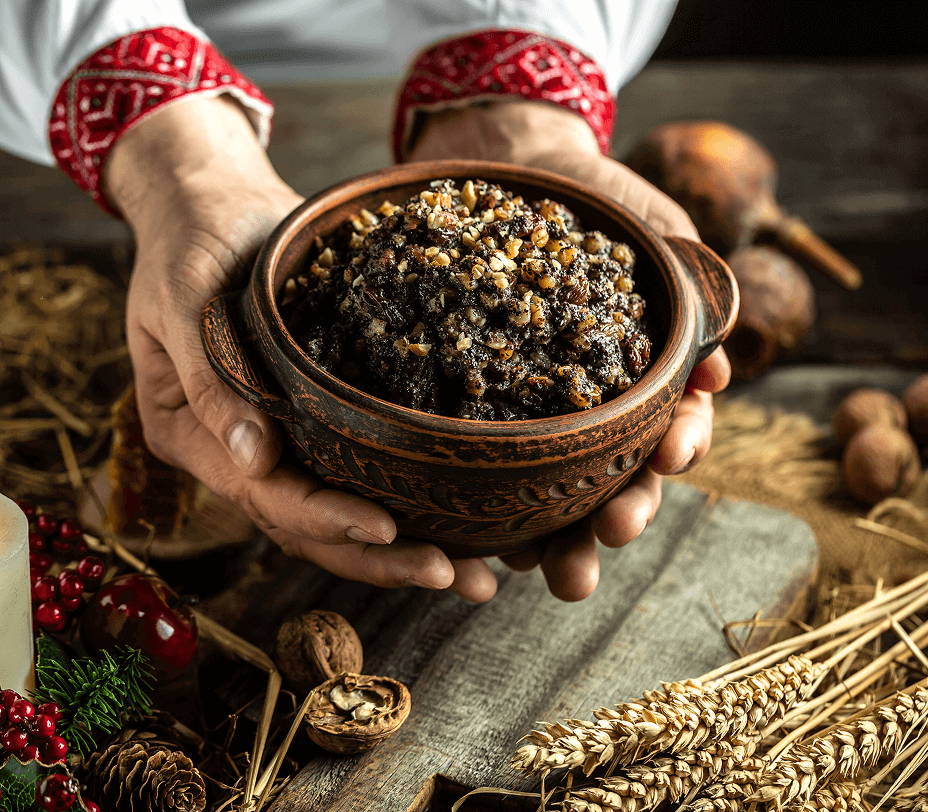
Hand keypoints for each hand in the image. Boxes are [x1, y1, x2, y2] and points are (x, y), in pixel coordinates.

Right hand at [104, 96, 471, 597]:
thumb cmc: (192, 238)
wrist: (216, 202)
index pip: (265, 494)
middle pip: (308, 526)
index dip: (325, 516)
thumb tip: (258, 460)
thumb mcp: (183, 297)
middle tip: (457, 576)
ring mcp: (276, 443)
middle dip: (382, 557)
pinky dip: (404, 503)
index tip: (387, 527)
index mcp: (195, 435)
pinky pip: (357, 475)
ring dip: (401, 550)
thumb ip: (213, 381)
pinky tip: (459, 525)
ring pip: (338, 514)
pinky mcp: (313, 423)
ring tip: (475, 574)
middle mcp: (236, 453)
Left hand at [408, 100, 730, 600]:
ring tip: (545, 570)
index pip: (671, 427)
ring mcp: (532, 415)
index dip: (678, 446)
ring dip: (555, 536)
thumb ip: (691, 292)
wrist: (508, 163)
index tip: (673, 453)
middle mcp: (591, 409)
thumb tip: (718, 368)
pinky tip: (478, 540)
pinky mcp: (476, 411)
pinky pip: (479, 466)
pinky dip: (481, 506)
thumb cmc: (593, 198)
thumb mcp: (653, 232)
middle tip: (610, 535)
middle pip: (616, 477)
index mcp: (643, 379)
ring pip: (550, 491)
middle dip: (621, 511)